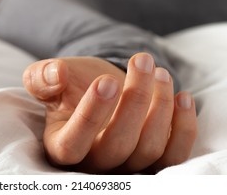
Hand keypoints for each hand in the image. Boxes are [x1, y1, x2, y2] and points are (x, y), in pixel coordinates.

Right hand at [23, 53, 196, 173]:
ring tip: (160, 72)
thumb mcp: (50, 77)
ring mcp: (127, 166)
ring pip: (149, 150)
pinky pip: (175, 156)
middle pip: (118, 147)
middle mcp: (95, 163)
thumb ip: (42, 76)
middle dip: (134, 101)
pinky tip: (183, 96)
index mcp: (61, 146)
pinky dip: (184, 128)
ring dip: (160, 106)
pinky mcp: (155, 161)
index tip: (105, 81)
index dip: (90, 115)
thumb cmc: (74, 85)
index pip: (72, 144)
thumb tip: (55, 73)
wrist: (103, 88)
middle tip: (142, 61)